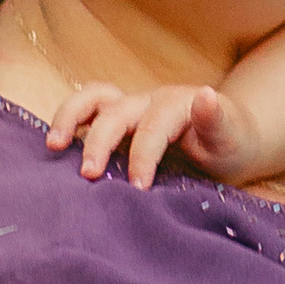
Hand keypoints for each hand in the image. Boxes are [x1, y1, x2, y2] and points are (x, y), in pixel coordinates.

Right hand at [46, 81, 252, 187]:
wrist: (230, 139)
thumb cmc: (230, 142)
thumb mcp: (232, 136)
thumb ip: (216, 120)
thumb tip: (205, 95)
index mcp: (176, 105)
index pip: (152, 129)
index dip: (142, 157)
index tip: (138, 189)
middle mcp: (149, 101)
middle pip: (116, 113)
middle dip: (99, 142)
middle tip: (89, 176)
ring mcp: (131, 107)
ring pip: (94, 99)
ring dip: (70, 118)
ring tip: (53, 145)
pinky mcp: (118, 119)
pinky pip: (89, 111)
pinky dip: (70, 121)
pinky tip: (55, 147)